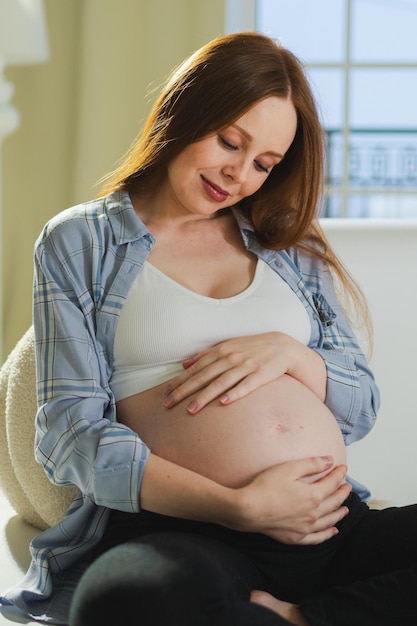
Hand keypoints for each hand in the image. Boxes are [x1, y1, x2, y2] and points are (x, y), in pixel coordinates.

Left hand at [163, 333, 323, 413]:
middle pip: (204, 376)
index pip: (196, 368)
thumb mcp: (228, 346)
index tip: (165, 394)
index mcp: (221, 350)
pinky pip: (245, 386)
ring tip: (191, 410)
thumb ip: (206, 355)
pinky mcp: (260, 375)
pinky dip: (234, 394)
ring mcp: (246, 366)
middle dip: (185, 391)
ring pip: (221, 383)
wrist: (282, 347)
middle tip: (169, 404)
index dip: (180, 381)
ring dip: (204, 396)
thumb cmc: (251, 348)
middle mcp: (231, 358)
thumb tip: (184, 363)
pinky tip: (224, 403)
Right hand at [231, 457, 350, 544]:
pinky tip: (332, 531)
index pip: (332, 483)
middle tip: (347, 486)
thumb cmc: (266, 487)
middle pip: (334, 502)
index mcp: (313, 495)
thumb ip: (312, 464)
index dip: (339, 474)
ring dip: (339, 513)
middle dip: (342, 493)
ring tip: (345, 509)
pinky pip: (317, 538)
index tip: (342, 467)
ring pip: (329, 521)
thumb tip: (330, 461)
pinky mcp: (296, 537)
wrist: (248, 510)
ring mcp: (305, 527)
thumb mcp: (289, 468)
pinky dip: (327, 534)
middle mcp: (313, 513)